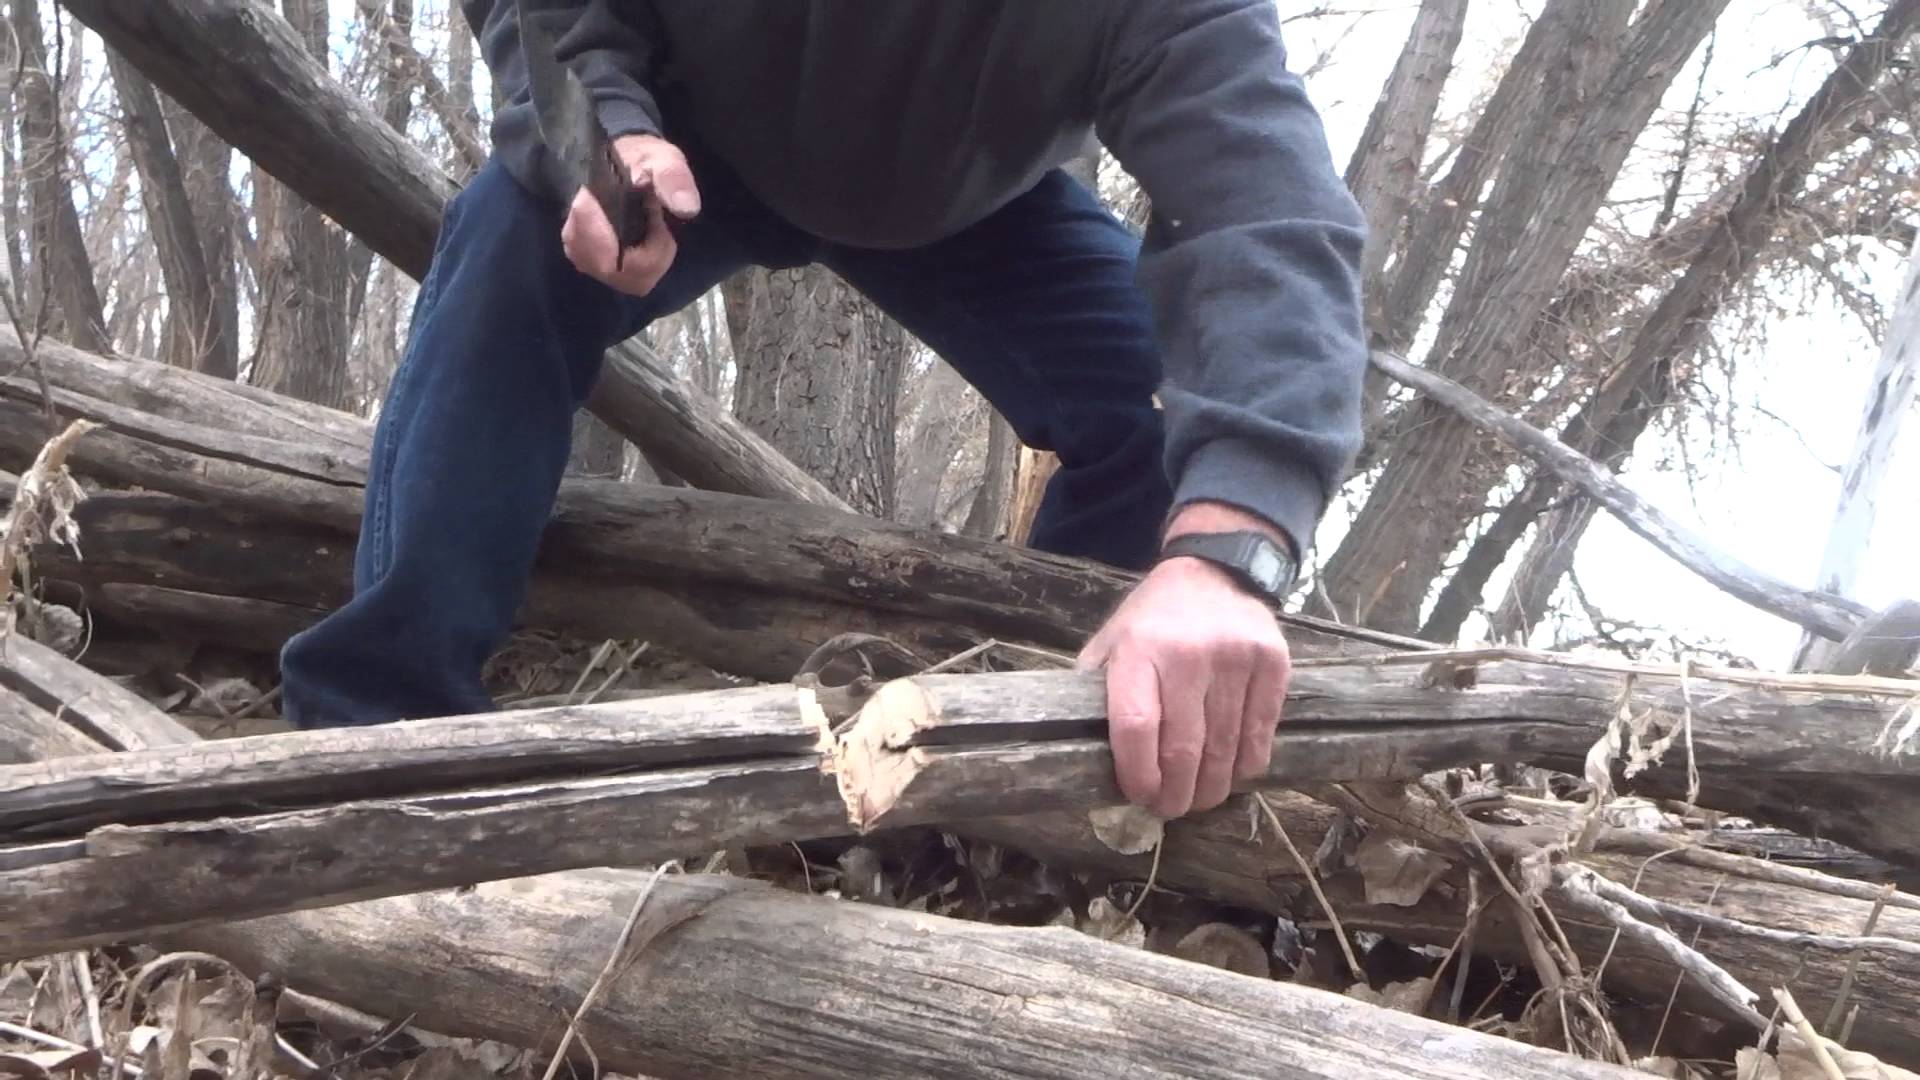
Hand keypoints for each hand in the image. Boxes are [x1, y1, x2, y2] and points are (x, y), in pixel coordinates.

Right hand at [560, 133, 700, 295]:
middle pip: (623, 273)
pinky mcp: (589, 265)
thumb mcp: (663, 160)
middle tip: (659, 223)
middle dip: (653, 255)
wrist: (622, 166)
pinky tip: (646, 243)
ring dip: (652, 261)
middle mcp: (576, 237)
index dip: (648, 246)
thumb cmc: (641, 163)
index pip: (611, 255)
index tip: (657, 216)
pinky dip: (645, 267)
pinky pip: (626, 280)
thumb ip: (672, 178)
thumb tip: (687, 208)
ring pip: (627, 280)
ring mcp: (580, 255)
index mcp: (586, 208)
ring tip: (653, 230)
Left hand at [1078, 504, 1292, 817]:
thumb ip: (1096, 688)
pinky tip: (1232, 772)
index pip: (1136, 727)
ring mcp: (1235, 658)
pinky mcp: (1272, 663)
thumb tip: (1082, 748)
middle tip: (1172, 809)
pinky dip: (1245, 763)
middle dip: (1176, 793)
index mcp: (1138, 650)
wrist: (1216, 571)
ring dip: (1212, 786)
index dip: (1138, 774)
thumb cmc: (1154, 617)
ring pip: (1225, 748)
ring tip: (1201, 799)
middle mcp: (1188, 654)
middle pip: (1184, 748)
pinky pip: (1260, 733)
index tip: (1140, 796)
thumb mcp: (1112, 640)